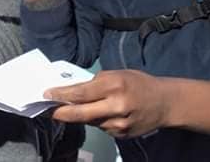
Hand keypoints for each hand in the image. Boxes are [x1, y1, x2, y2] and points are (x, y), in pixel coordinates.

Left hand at [44, 69, 173, 138]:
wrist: (164, 103)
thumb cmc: (138, 83)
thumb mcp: (117, 74)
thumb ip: (95, 83)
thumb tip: (72, 91)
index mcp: (114, 85)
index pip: (80, 92)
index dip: (61, 95)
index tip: (46, 95)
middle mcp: (116, 106)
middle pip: (79, 113)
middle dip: (60, 112)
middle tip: (45, 110)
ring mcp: (119, 124)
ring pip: (89, 121)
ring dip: (78, 115)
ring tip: (73, 107)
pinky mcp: (121, 135)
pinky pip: (100, 127)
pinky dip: (95, 120)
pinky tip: (101, 113)